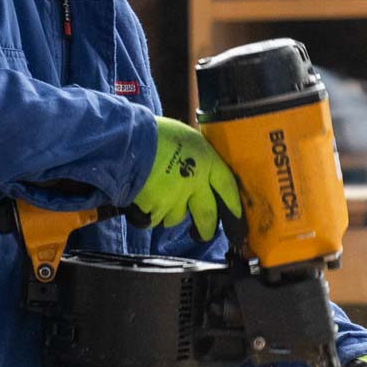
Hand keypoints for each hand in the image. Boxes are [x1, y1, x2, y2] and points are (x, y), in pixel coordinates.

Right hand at [134, 116, 243, 240]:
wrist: (130, 141)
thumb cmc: (156, 133)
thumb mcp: (186, 137)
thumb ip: (194, 156)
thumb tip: (196, 164)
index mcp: (207, 161)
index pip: (228, 187)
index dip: (233, 205)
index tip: (236, 217)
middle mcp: (195, 184)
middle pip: (207, 216)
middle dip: (206, 229)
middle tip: (203, 233)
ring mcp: (174, 199)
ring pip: (175, 218)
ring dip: (168, 214)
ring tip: (157, 200)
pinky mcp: (153, 209)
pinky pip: (152, 219)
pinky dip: (147, 214)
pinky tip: (141, 201)